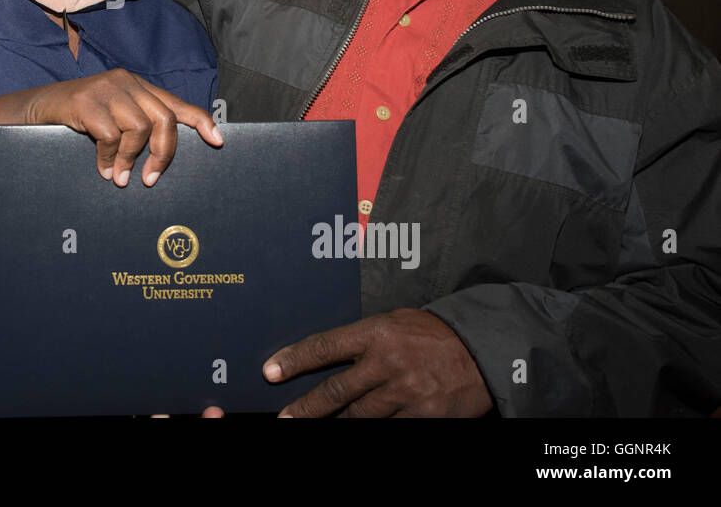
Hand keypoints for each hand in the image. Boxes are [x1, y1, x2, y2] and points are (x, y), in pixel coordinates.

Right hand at [25, 68, 222, 186]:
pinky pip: (111, 136)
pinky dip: (109, 158)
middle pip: (164, 118)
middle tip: (151, 179)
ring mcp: (106, 88)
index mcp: (137, 86)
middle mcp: (126, 82)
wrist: (36, 108)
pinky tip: (102, 169)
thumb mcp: (111, 119)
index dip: (200, 121)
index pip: (176, 103)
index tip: (218, 141)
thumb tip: (158, 160)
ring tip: (119, 177)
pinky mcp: (86, 100)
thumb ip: (135, 129)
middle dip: (163, 154)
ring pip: (139, 128)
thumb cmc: (78, 119)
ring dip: (130, 159)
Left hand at [260, 308, 493, 416]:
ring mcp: (406, 392)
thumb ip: (363, 340)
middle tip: (285, 418)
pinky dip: (374, 430)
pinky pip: (389, 429)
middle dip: (306, 409)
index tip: (270, 371)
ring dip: (338, 423)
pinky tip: (361, 429)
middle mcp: (388, 362)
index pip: (325, 346)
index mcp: (377, 332)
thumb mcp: (394, 323)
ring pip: (359, 416)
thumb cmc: (432, 334)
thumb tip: (326, 358)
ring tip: (319, 426)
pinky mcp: (423, 415)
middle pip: (336, 391)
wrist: (483, 350)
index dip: (294, 360)